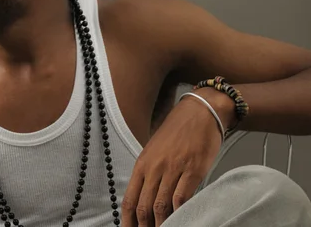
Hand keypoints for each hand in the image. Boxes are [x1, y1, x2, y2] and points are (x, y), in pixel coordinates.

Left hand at [121, 95, 222, 226]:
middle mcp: (154, 168)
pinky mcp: (193, 170)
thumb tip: (145, 198)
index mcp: (142, 164)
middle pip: (143, 206)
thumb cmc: (177, 132)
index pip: (129, 199)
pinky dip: (179, 213)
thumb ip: (149, 173)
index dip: (128, 220)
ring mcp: (173, 169)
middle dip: (144, 226)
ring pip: (161, 206)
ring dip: (162, 224)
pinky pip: (182, 198)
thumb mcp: (154, 151)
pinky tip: (181, 219)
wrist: (199, 112)